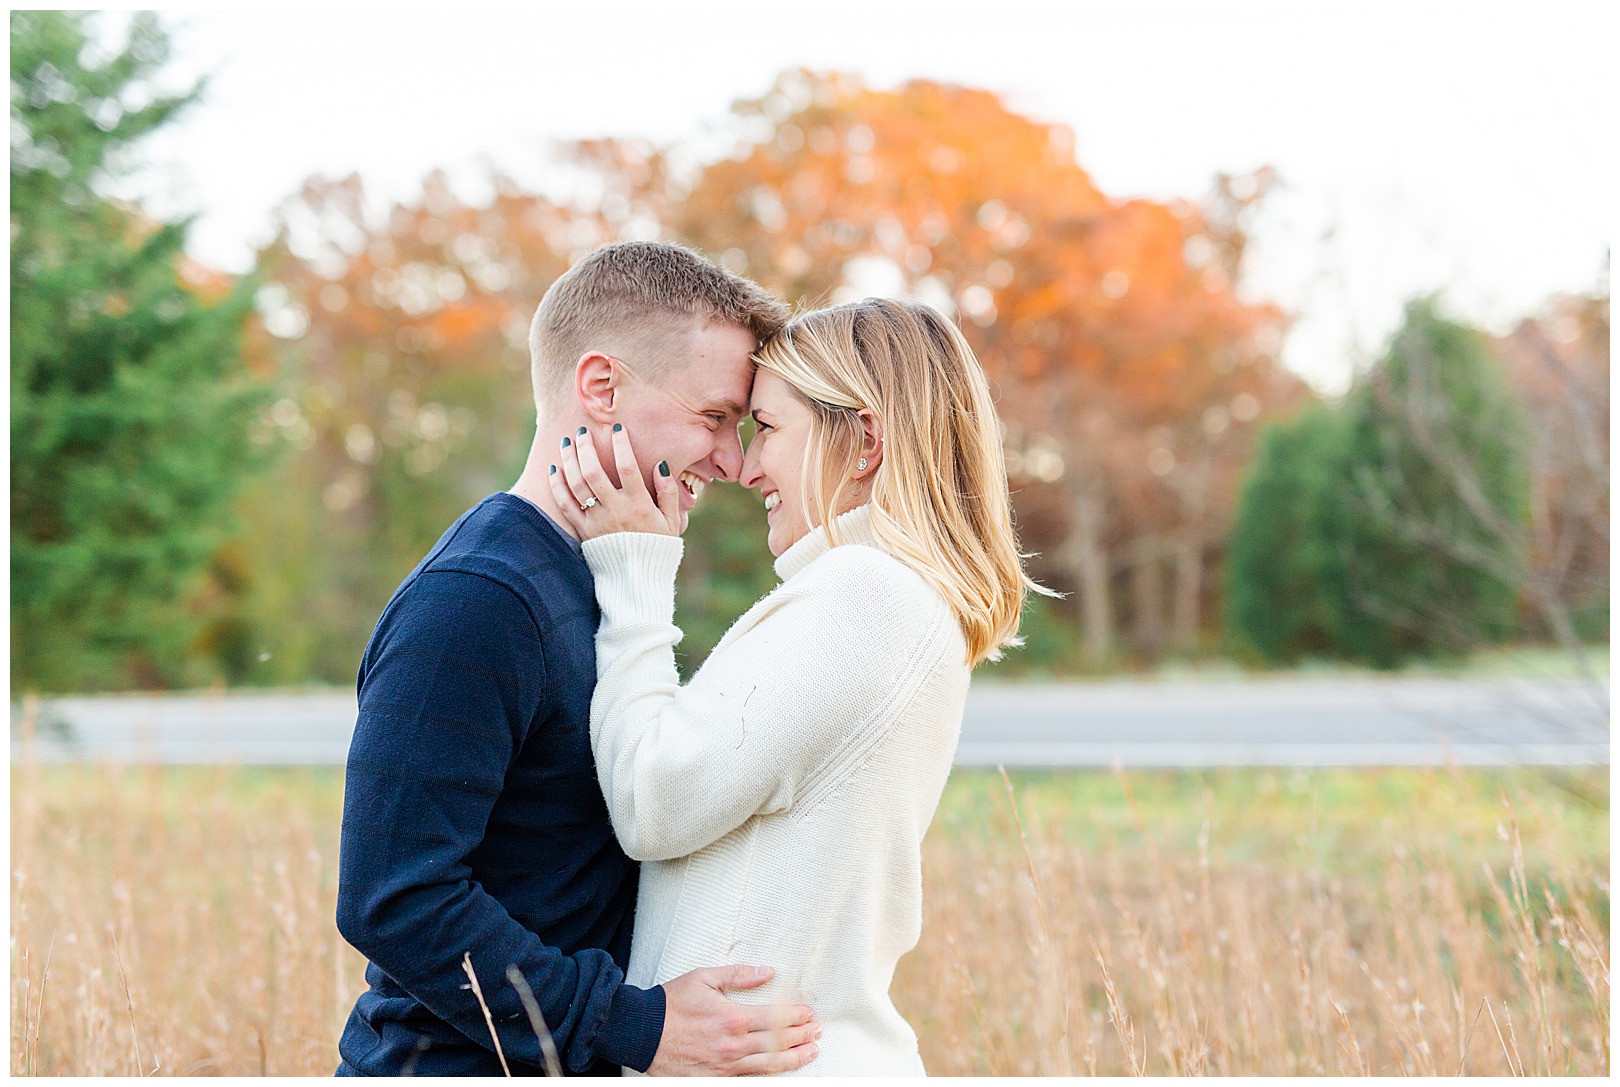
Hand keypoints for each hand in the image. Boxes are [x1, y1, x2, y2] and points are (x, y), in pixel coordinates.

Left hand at [547, 424, 685, 539]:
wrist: (637, 580)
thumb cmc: (657, 547)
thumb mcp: (672, 521)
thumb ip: (668, 492)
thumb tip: (660, 465)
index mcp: (639, 505)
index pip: (627, 466)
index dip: (621, 444)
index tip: (617, 427)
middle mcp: (615, 510)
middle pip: (594, 471)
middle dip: (586, 446)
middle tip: (582, 432)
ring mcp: (596, 521)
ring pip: (577, 484)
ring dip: (569, 460)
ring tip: (567, 443)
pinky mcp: (583, 531)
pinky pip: (565, 505)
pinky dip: (557, 486)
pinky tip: (555, 470)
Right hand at [646, 965, 820, 1075]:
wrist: (640, 1031)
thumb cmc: (670, 1003)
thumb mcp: (704, 978)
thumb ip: (738, 975)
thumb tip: (767, 972)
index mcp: (732, 1017)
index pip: (777, 1018)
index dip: (797, 1016)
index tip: (809, 1013)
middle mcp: (732, 1045)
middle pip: (779, 1043)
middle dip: (802, 1037)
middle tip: (817, 1032)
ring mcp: (724, 1066)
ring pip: (769, 1066)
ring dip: (794, 1059)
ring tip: (810, 1053)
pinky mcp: (714, 1079)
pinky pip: (748, 1080)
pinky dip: (767, 1075)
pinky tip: (779, 1071)